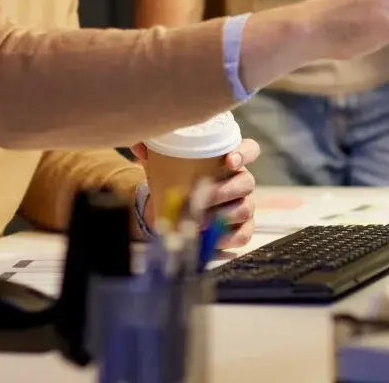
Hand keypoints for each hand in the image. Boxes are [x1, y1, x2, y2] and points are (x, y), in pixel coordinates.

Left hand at [133, 139, 261, 250]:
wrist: (176, 207)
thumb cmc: (177, 177)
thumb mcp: (164, 161)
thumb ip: (152, 150)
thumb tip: (138, 150)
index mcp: (229, 159)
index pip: (250, 149)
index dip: (245, 153)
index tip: (228, 160)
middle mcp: (242, 180)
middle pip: (247, 182)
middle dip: (224, 191)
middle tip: (201, 198)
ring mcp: (245, 204)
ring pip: (245, 208)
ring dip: (223, 216)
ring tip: (199, 220)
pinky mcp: (243, 228)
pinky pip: (244, 234)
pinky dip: (228, 238)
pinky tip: (210, 238)